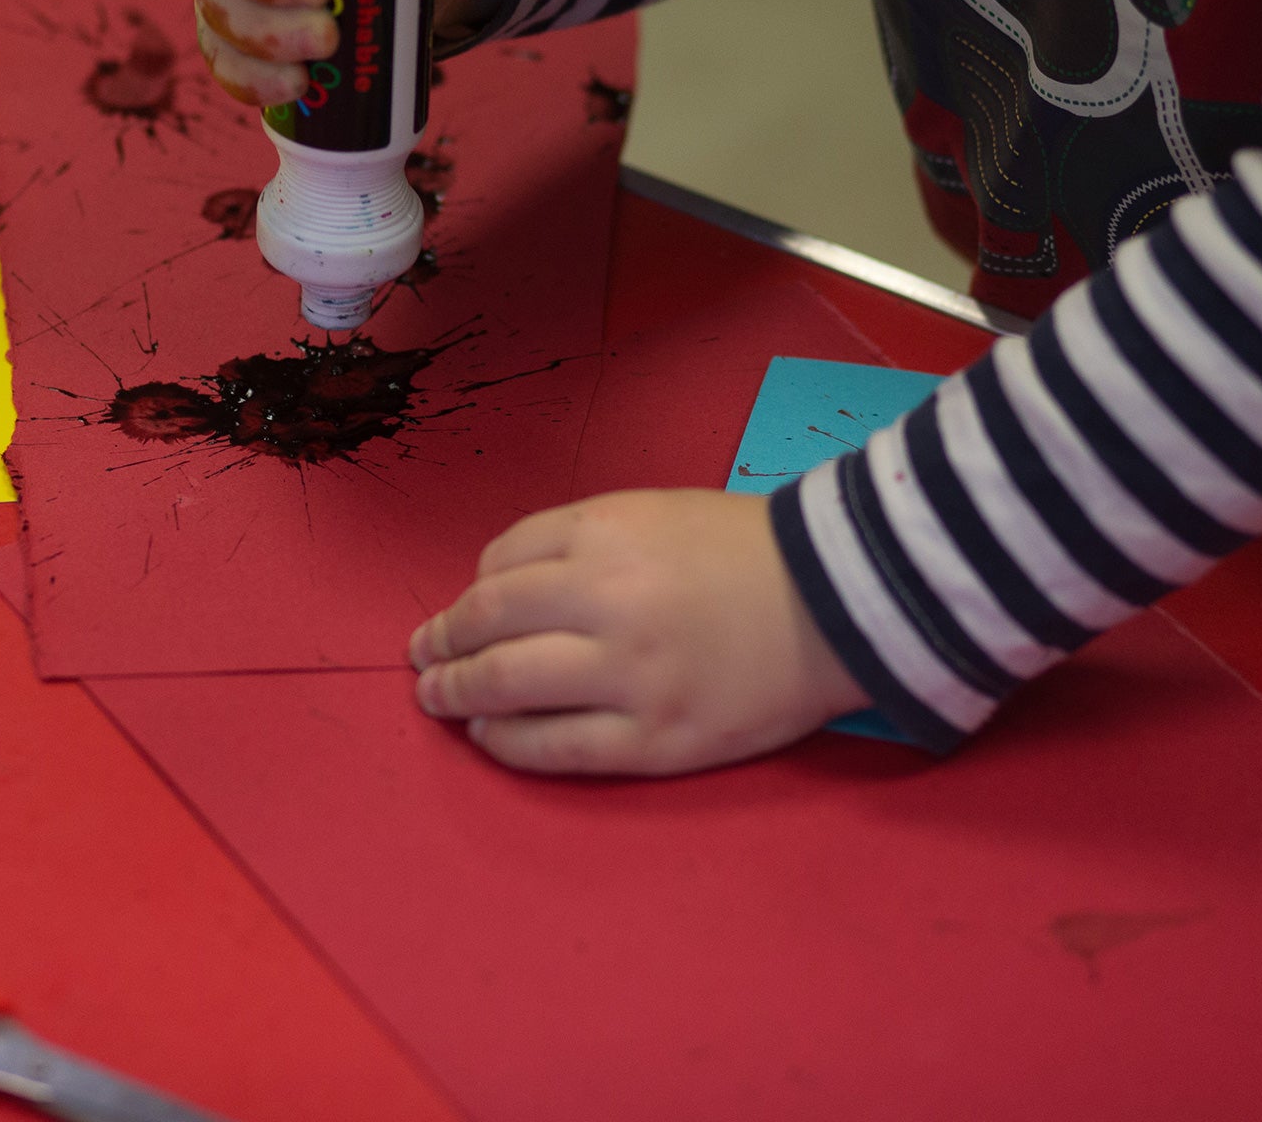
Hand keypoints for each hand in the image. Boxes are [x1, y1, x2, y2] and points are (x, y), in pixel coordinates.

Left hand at [408, 490, 867, 775]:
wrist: (838, 600)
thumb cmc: (741, 551)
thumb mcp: (651, 513)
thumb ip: (574, 543)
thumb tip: (494, 592)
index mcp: (604, 534)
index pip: (500, 565)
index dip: (468, 592)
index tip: (459, 612)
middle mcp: (607, 601)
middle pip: (487, 624)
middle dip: (441, 644)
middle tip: (423, 658)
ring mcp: (629, 676)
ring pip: (506, 687)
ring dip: (455, 695)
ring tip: (436, 699)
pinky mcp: (654, 739)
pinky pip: (554, 747)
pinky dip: (506, 744)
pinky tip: (489, 738)